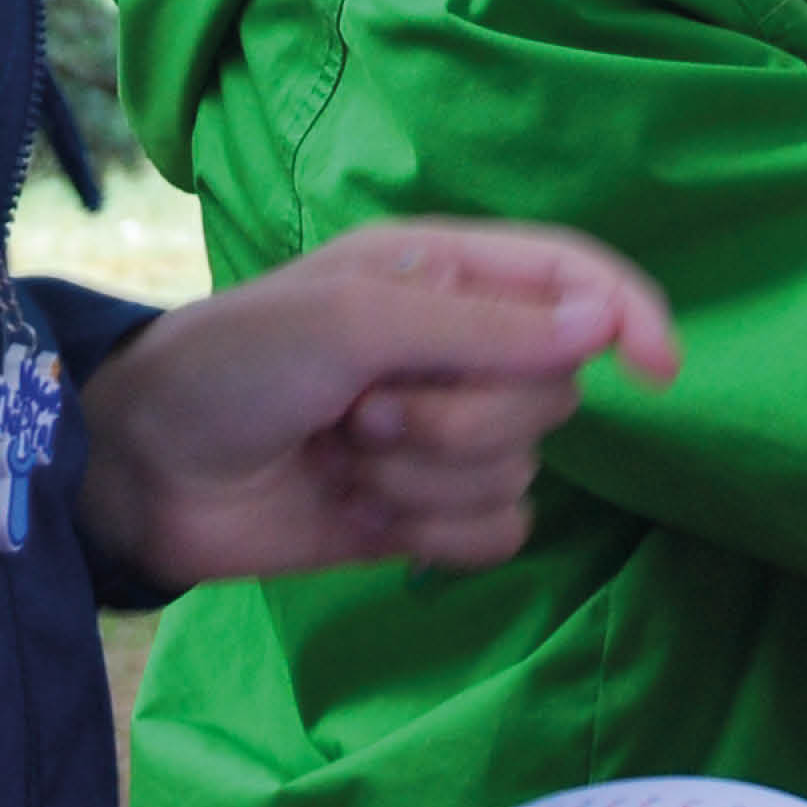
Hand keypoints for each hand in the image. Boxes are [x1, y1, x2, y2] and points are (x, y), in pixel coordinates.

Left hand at [74, 221, 678, 587]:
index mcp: (445, 273)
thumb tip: (606, 323)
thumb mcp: (353, 320)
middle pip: (554, 391)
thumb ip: (485, 325)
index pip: (575, 279)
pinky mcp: (422, 512)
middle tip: (367, 411)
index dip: (631, 314)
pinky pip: (495, 533)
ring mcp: (440, 434)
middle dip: (466, 415)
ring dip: (431, 475)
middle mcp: (456, 348)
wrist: (146, 472)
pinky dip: (433, 532)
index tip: (660, 370)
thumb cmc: (236, 362)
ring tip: (345, 456)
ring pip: (521, 468)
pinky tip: (365, 515)